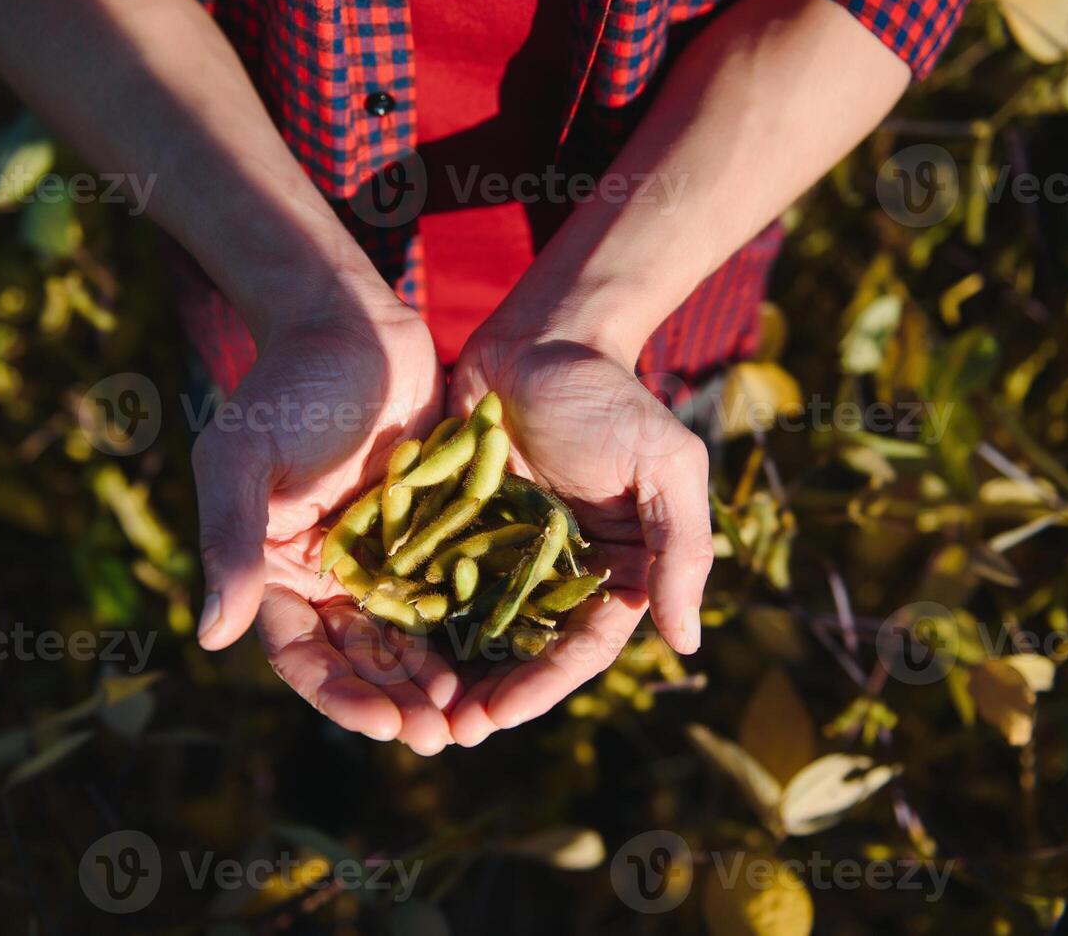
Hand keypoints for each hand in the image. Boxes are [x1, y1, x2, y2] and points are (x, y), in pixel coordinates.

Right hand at [191, 303, 458, 754]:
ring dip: (432, 679)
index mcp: (272, 569)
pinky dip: (466, 628)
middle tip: (439, 735)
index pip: (301, 654)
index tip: (382, 723)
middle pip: (358, 660)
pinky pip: (447, 592)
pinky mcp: (428, 533)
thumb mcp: (243, 460)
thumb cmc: (285, 388)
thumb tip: (210, 636)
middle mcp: (324, 574)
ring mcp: (379, 556)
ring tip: (469, 715)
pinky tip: (498, 657)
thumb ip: (230, 542)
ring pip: (406, 637)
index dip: (339, 696)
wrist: (349, 325)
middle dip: (395, 701)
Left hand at [444, 327, 712, 744]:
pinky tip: (381, 647)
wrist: (541, 335)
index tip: (500, 715)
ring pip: (474, 628)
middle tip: (445, 732)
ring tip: (410, 710)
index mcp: (612, 569)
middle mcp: (555, 572)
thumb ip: (681, 548)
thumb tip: (687, 642)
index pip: (580, 647)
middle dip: (488, 695)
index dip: (543, 685)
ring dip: (446, 672)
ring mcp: (502, 552)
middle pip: (522, 651)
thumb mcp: (664, 463)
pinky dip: (413, 616)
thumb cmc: (610, 395)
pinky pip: (433, 580)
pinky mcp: (454, 527)